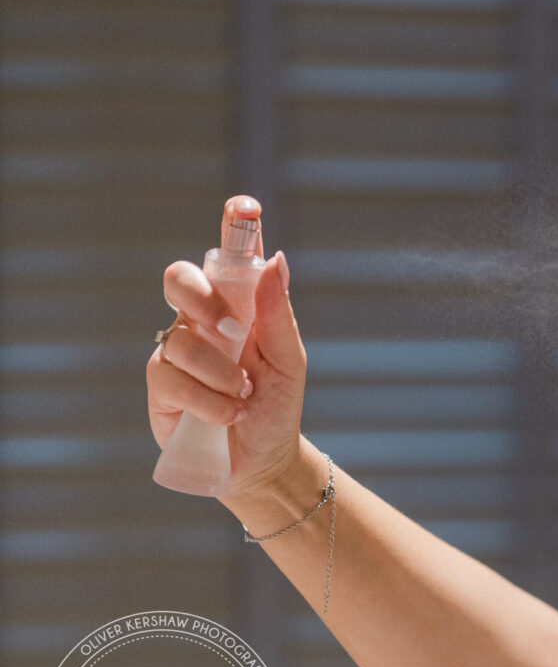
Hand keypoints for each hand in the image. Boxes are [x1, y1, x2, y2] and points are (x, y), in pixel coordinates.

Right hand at [147, 195, 307, 499]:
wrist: (261, 460)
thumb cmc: (277, 405)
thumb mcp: (289, 361)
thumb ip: (277, 314)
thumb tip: (274, 261)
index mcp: (238, 306)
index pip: (228, 259)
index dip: (233, 227)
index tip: (244, 206)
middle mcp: (201, 320)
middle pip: (179, 279)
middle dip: (203, 300)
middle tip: (234, 332)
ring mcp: (176, 350)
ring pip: (181, 339)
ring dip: (220, 374)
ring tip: (242, 397)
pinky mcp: (160, 385)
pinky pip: (172, 377)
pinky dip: (208, 400)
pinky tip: (227, 414)